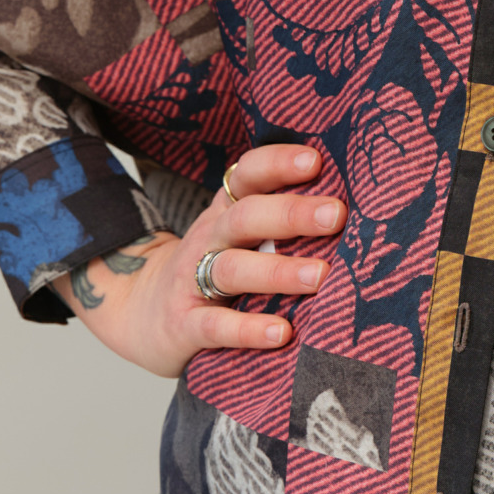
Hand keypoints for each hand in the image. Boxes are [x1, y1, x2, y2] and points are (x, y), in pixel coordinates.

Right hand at [52, 145, 342, 377]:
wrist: (138, 312)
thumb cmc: (210, 270)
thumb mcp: (236, 235)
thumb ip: (279, 220)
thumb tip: (356, 206)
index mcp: (226, 212)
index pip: (246, 176)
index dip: (276, 164)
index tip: (314, 160)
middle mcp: (209, 240)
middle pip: (246, 217)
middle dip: (292, 213)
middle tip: (337, 215)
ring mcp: (192, 282)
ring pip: (232, 269)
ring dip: (278, 271)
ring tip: (321, 276)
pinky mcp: (184, 326)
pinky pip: (216, 326)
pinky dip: (248, 329)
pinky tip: (282, 333)